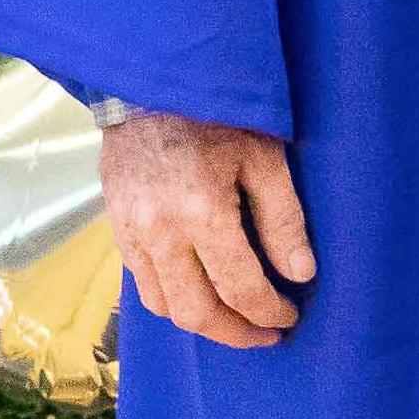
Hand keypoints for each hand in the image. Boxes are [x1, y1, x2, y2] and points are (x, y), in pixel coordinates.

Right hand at [101, 112, 316, 347]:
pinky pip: (142, 285)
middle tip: (267, 332)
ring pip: (164, 307)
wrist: (147, 85)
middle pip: (197, 312)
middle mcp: (159, 232)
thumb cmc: (214, 114)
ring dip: (202, 322)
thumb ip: (283, 219)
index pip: (240, 288)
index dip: (269, 312)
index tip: (289, 315)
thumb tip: (301, 272)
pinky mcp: (116, 228)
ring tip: (235, 320)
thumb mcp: (264, 157)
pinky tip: (199, 292)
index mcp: (201, 211)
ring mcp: (131, 233)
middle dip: (237, 333)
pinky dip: (173, 299)